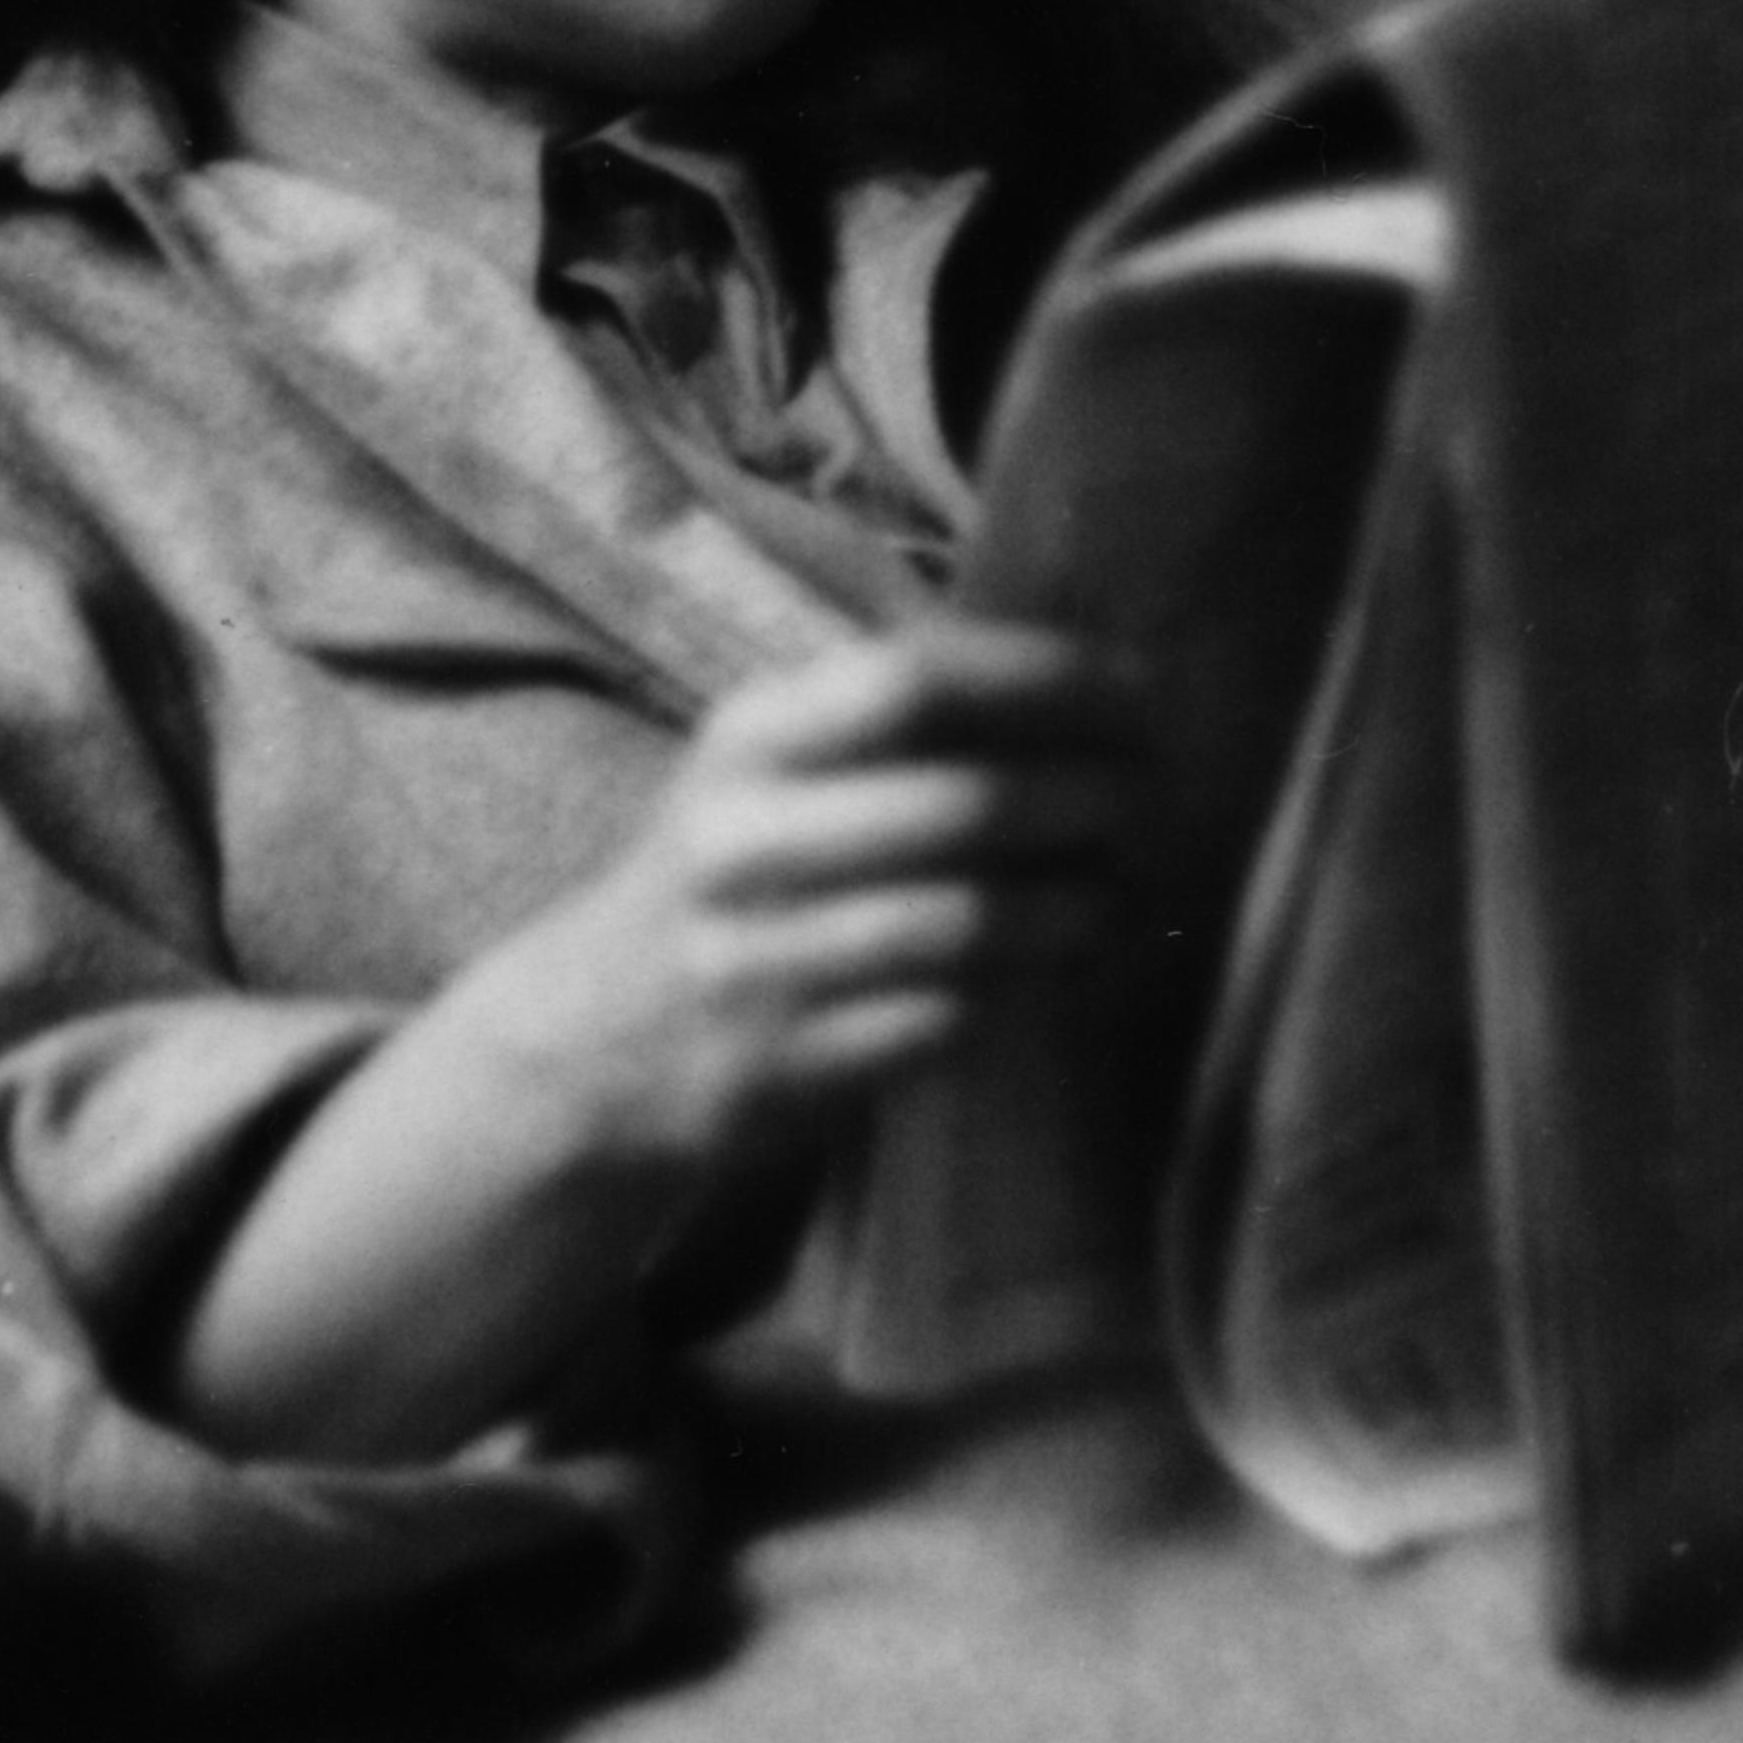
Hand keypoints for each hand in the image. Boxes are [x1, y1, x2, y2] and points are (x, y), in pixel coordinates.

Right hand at [484, 619, 1146, 1187]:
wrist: (592, 1038)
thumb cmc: (733, 872)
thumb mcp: (769, 767)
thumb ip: (890, 716)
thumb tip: (1091, 673)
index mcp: (747, 740)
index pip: (914, 682)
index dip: (1047, 683)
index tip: (1139, 694)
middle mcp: (741, 844)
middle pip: (960, 807)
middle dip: (1086, 801)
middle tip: (1150, 802)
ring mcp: (758, 965)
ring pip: (967, 927)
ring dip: (1076, 907)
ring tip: (1121, 891)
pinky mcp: (786, 1069)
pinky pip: (948, 1022)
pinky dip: (1026, 993)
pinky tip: (1064, 969)